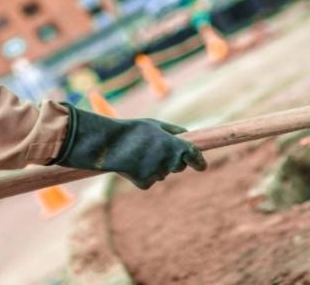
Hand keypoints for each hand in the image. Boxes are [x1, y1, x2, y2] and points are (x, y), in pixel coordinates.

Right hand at [51, 103, 206, 188]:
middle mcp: (169, 162)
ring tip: (139, 152)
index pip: (194, 157)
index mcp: (175, 146)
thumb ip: (173, 132)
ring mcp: (157, 174)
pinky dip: (143, 174)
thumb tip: (187, 135)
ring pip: (163, 173)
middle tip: (158, 150)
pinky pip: (149, 180)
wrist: (108, 144)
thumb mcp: (155, 125)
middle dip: (173, 160)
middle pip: (179, 166)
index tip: (202, 166)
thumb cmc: (133, 131)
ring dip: (156, 166)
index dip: (199, 162)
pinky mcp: (144, 183)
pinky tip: (132, 163)